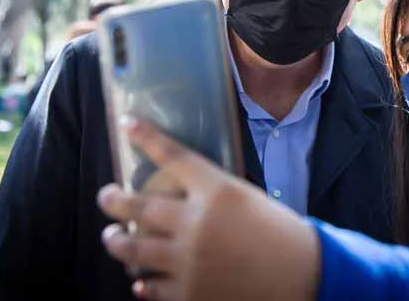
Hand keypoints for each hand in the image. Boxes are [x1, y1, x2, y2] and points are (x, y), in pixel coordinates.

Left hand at [97, 118, 320, 300]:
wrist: (302, 275)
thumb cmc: (280, 231)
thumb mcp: (247, 197)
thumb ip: (212, 193)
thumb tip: (179, 193)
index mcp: (217, 191)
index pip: (173, 156)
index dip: (146, 138)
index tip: (126, 125)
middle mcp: (196, 224)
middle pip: (137, 205)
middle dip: (112, 199)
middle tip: (106, 196)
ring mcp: (188, 261)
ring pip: (133, 249)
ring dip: (116, 242)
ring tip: (112, 238)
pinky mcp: (190, 293)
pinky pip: (152, 288)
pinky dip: (143, 283)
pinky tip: (140, 281)